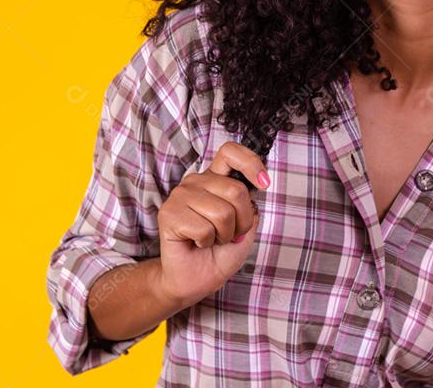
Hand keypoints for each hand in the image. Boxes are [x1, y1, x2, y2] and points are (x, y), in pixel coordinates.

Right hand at [155, 141, 268, 305]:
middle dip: (242, 221)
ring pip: (222, 212)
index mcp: (215, 179)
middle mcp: (196, 182)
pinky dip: (207, 242)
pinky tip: (197, 243)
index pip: (230, 152)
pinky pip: (204, 229)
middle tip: (230, 234)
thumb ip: (250, 205)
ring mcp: (180, 196)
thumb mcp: (246, 227)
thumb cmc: (219, 252)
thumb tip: (254, 188)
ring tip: (212, 239)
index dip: (251, 163)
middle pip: (236, 191)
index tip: (264, 184)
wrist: (195, 279)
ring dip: (224, 234)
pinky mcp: (168, 214)